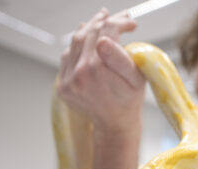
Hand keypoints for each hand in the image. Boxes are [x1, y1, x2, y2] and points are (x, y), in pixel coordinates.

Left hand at [57, 8, 145, 132]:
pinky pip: (67, 57)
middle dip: (104, 21)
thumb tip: (103, 40)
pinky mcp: (62, 86)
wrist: (115, 124)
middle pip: (89, 35)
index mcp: (99, 69)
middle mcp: (79, 74)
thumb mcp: (136, 79)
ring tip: (100, 20)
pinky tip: (86, 39)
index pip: (107, 32)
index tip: (131, 23)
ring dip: (88, 29)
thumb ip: (120, 58)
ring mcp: (68, 81)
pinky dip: (77, 44)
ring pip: (75, 42)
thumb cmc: (129, 99)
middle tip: (115, 16)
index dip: (119, 22)